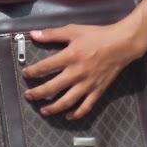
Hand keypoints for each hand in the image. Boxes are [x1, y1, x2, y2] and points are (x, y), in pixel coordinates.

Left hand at [22, 22, 139, 119]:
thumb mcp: (72, 30)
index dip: (33, 72)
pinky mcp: (98, 91)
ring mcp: (88, 84)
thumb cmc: (96, 35)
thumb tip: (33, 34)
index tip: (25, 75)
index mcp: (70, 57)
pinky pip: (86, 107)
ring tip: (43, 111)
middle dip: (39, 93)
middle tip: (28, 96)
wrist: (120, 45)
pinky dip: (76, 114)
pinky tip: (68, 116)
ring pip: (68, 101)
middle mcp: (77, 73)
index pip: (45, 67)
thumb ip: (52, 34)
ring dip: (54, 108)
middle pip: (53, 87)